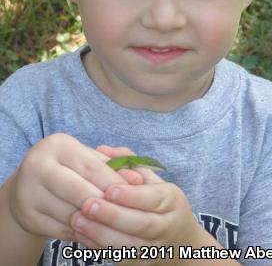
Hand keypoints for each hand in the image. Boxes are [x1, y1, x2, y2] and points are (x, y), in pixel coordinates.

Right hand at [8, 134, 141, 241]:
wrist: (27, 184)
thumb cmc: (67, 166)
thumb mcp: (86, 156)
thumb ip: (112, 164)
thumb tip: (138, 179)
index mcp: (57, 145)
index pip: (91, 166)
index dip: (114, 181)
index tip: (135, 192)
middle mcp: (38, 165)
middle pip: (79, 191)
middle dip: (105, 204)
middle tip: (126, 212)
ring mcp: (28, 192)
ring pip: (70, 214)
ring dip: (95, 222)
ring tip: (113, 224)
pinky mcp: (26, 216)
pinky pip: (60, 230)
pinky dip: (81, 234)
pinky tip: (94, 232)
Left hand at [70, 168, 202, 264]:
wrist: (178, 240)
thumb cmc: (157, 200)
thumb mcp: (150, 178)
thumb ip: (127, 162)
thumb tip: (103, 150)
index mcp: (172, 199)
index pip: (154, 198)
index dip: (131, 195)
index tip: (109, 190)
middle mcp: (167, 225)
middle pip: (142, 224)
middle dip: (112, 215)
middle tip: (87, 205)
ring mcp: (155, 248)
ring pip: (129, 245)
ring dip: (101, 234)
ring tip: (77, 220)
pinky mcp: (141, 263)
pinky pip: (120, 257)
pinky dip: (98, 247)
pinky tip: (81, 235)